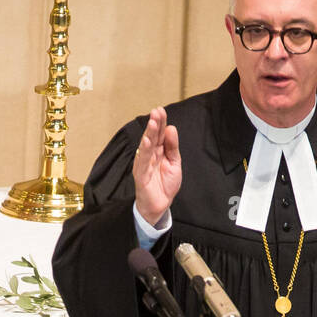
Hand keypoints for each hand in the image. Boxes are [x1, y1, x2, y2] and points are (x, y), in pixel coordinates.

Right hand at [133, 107, 181, 225]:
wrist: (160, 205)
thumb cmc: (165, 184)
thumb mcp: (174, 162)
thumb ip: (173, 147)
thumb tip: (171, 128)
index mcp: (158, 151)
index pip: (159, 134)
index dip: (161, 122)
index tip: (161, 111)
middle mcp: (150, 155)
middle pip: (152, 137)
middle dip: (154, 124)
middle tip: (157, 112)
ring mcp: (144, 164)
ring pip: (146, 147)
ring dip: (149, 134)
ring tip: (152, 123)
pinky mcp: (141, 175)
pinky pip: (143, 162)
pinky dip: (144, 151)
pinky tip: (146, 142)